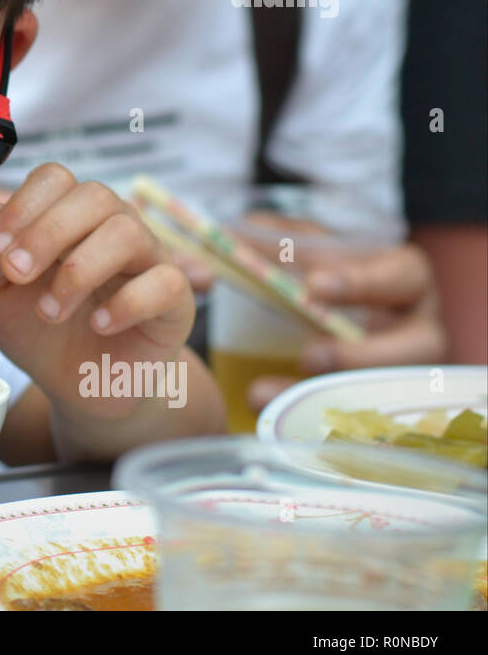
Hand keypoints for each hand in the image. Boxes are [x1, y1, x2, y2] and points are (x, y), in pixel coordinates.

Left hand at [0, 165, 194, 417]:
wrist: (74, 386)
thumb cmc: (35, 328)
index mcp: (68, 217)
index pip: (54, 179)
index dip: (21, 207)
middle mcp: (111, 227)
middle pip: (94, 195)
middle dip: (46, 232)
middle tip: (17, 275)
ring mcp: (148, 260)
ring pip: (128, 232)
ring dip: (80, 270)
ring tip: (50, 312)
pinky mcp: (175, 302)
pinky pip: (165, 282)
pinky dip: (127, 303)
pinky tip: (98, 326)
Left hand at [246, 243, 446, 412]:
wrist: (320, 316)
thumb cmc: (322, 274)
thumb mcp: (305, 249)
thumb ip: (276, 237)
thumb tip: (235, 232)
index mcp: (404, 280)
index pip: (402, 275)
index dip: (363, 281)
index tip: (314, 286)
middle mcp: (416, 328)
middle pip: (418, 347)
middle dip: (364, 354)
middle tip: (310, 355)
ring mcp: (402, 372)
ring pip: (384, 394)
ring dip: (328, 396)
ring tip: (266, 390)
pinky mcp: (378, 406)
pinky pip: (354, 422)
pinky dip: (306, 418)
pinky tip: (266, 412)